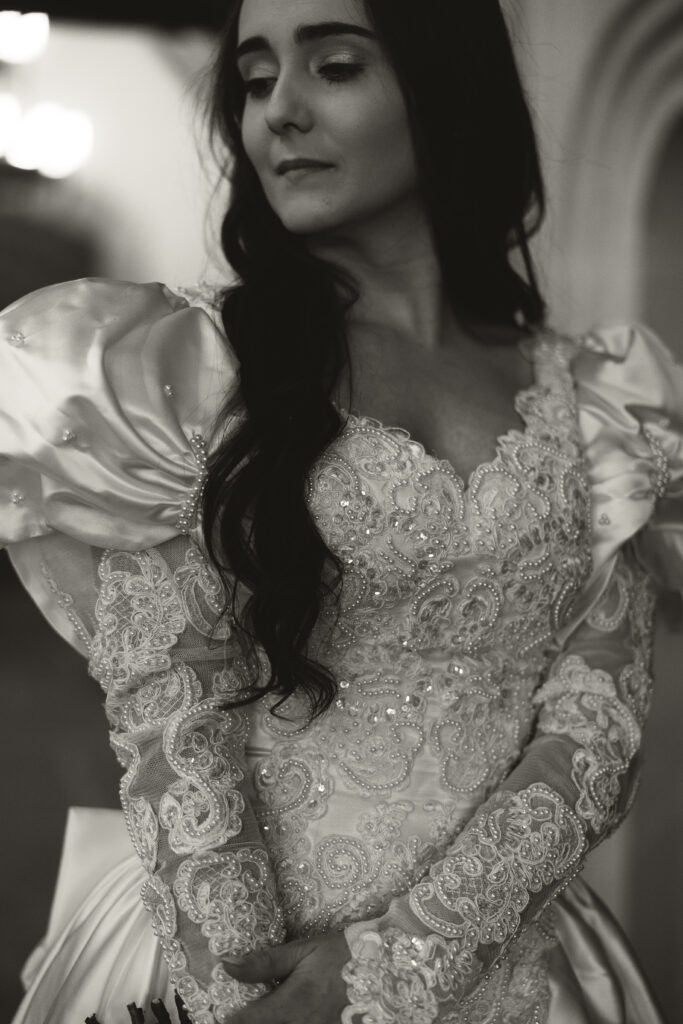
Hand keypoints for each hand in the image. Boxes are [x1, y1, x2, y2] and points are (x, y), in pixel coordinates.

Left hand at [224, 930, 350, 1023]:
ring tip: (265, 1015)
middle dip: (249, 1023)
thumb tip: (227, 965)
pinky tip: (286, 1019)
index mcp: (295, 1001)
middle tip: (241, 1014)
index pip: (251, 1020)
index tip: (220, 1015)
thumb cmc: (339, 953)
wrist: (382, 965)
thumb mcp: (303, 950)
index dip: (231, 1020)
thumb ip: (264, 962)